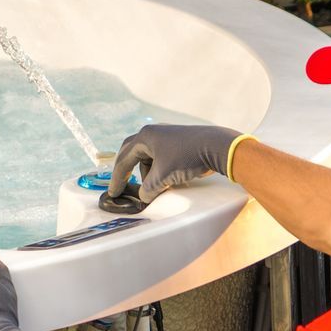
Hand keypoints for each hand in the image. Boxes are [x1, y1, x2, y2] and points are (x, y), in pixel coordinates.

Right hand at [109, 123, 242, 202]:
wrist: (216, 147)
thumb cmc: (187, 158)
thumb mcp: (163, 177)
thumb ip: (149, 189)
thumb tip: (144, 197)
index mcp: (145, 137)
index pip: (124, 159)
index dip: (118, 178)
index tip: (114, 193)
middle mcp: (153, 133)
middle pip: (134, 154)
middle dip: (129, 172)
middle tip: (125, 186)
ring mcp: (167, 136)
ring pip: (150, 158)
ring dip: (149, 173)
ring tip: (156, 188)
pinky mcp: (179, 142)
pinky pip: (162, 158)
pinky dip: (161, 170)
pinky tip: (168, 181)